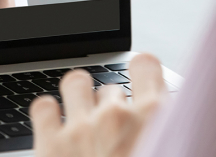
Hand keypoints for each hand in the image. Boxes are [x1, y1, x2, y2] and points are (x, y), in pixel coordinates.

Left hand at [30, 53, 166, 156]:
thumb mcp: (172, 150)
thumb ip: (169, 137)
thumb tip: (165, 130)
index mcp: (157, 120)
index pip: (146, 66)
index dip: (142, 73)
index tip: (142, 79)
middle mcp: (117, 117)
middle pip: (111, 88)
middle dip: (113, 108)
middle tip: (117, 136)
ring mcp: (80, 128)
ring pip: (76, 83)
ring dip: (79, 96)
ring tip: (83, 118)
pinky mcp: (50, 146)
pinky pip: (44, 107)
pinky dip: (48, 113)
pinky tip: (54, 127)